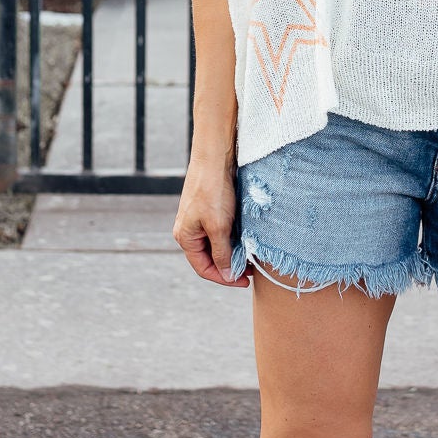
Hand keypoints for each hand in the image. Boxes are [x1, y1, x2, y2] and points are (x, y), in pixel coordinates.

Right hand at [174, 148, 249, 286]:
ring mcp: (199, 220)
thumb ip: (222, 253)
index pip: (204, 268)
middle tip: (252, 269)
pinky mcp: (210, 210)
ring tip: (252, 256)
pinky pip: (221, 232)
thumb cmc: (213, 190)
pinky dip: (234, 239)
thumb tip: (225, 275)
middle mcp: (189, 231)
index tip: (245, 280)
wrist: (216, 156)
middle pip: (210, 258)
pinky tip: (247, 240)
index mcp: (185, 237)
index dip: (224, 278)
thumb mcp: (218, 226)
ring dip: (233, 253)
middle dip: (230, 266)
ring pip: (217, 245)